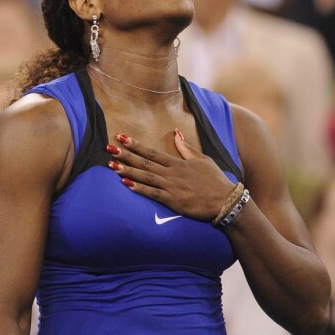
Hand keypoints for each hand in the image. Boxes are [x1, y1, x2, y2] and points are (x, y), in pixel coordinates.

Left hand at [106, 130, 233, 219]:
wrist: (226, 201)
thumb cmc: (215, 180)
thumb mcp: (202, 160)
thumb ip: (186, 148)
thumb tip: (176, 132)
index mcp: (178, 163)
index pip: (152, 152)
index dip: (135, 144)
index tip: (122, 137)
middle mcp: (172, 173)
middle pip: (145, 162)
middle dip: (125, 155)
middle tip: (109, 148)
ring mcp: (172, 187)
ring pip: (146, 177)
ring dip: (128, 171)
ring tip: (112, 165)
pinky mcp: (173, 202)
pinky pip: (153, 194)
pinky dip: (139, 189)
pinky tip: (126, 184)